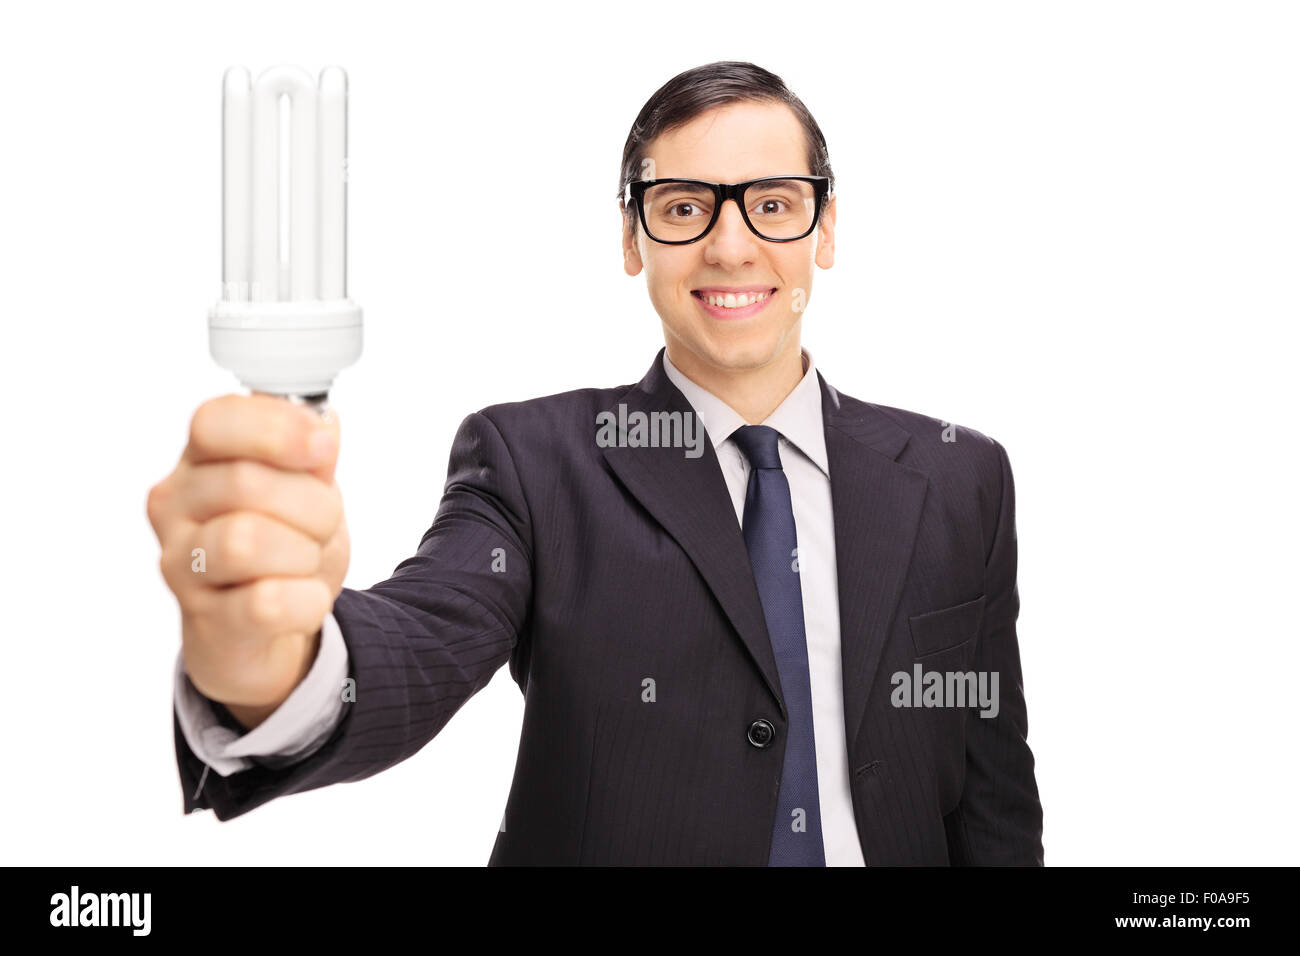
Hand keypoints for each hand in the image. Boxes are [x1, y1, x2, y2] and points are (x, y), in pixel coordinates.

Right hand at [148, 394, 349, 727]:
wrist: (268, 628)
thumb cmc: (284, 542)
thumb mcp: (305, 485)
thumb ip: (312, 450)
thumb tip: (322, 424)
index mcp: (199, 460)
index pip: (213, 421)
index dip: (277, 429)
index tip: (324, 448)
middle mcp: (175, 508)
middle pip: (246, 483)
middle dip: (313, 505)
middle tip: (322, 525)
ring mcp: (181, 566)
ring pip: (246, 542)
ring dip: (305, 551)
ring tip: (306, 560)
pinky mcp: (206, 621)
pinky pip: (266, 603)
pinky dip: (307, 599)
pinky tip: (303, 598)